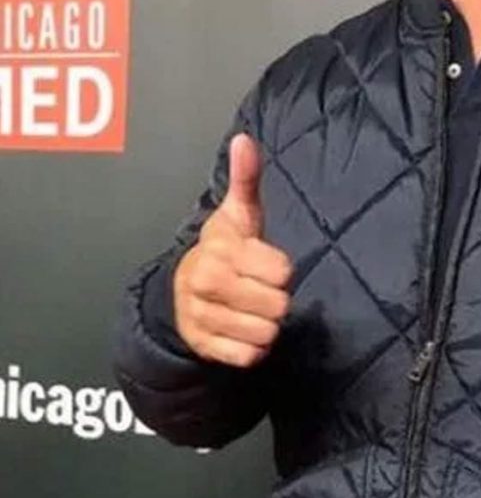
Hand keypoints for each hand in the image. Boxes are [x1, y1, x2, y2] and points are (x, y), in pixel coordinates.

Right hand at [173, 133, 292, 366]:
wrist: (181, 293)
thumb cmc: (223, 251)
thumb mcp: (236, 214)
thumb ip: (245, 179)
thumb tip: (245, 140)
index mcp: (221, 251)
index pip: (281, 271)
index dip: (281, 270)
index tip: (268, 265)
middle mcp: (209, 284)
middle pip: (278, 305)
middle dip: (276, 299)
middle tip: (261, 289)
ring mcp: (205, 318)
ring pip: (266, 333)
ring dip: (267, 324)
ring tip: (253, 309)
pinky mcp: (206, 347)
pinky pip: (249, 357)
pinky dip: (253, 348)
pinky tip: (244, 330)